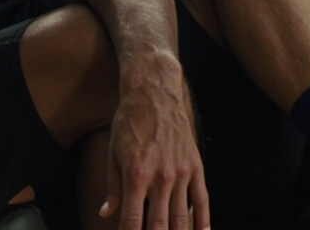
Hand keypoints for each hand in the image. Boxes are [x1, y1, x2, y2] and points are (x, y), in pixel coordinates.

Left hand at [101, 58, 208, 229]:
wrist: (154, 93)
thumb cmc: (130, 122)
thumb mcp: (113, 152)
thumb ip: (112, 186)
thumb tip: (105, 212)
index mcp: (136, 176)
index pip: (133, 222)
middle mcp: (161, 178)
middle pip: (160, 226)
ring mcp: (181, 173)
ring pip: (183, 219)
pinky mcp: (195, 166)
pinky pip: (202, 200)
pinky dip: (203, 222)